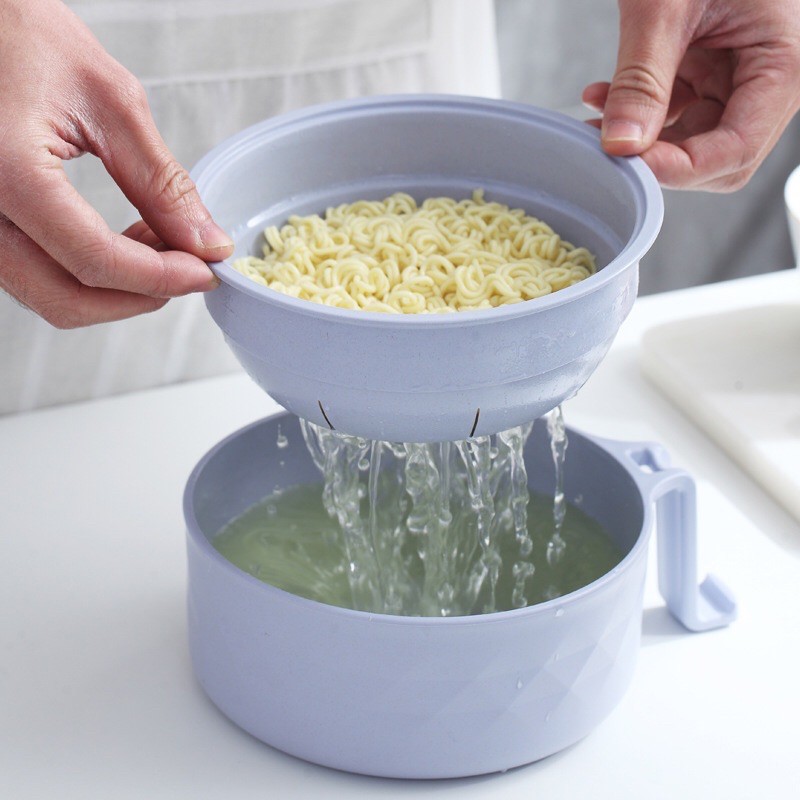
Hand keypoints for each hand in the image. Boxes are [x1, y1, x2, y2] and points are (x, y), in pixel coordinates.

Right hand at [0, 0, 232, 327]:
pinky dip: (87, 274)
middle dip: (140, 295)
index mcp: (6, 172)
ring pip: (50, 295)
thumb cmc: (20, 32)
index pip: (96, 261)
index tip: (206, 270)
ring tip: (160, 247)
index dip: (162, 278)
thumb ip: (161, 182)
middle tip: (188, 268)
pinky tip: (123, 242)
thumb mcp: (110, 100)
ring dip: (116, 289)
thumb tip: (206, 241)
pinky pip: (35, 275)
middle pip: (67, 300)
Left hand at [583, 0, 799, 190]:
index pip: (737, 150)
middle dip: (662, 158)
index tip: (628, 166)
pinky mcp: (712, 64)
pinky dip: (639, 110)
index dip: (682, 168)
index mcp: (785, 62)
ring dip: (641, 137)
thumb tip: (620, 144)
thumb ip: (643, 78)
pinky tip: (601, 95)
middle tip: (610, 151)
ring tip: (594, 117)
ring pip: (692, 137)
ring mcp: (740, 72)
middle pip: (719, 156)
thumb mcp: (664, 6)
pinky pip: (676, 108)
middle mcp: (770, 76)